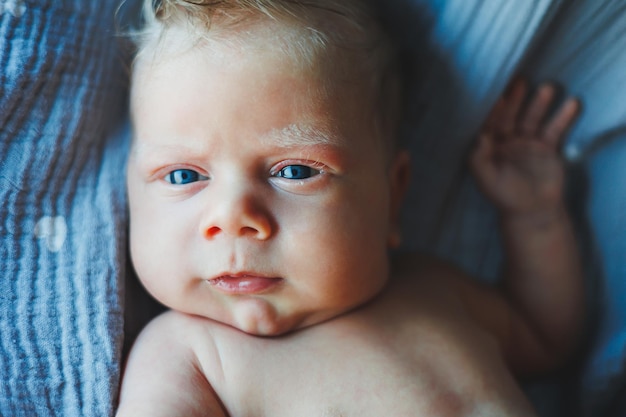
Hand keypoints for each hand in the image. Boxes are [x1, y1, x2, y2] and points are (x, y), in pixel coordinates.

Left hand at [470, 79, 579, 220]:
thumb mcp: (486, 180)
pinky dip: (562, 117)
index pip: (490, 123)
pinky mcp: (546, 147)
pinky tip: (572, 103)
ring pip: (532, 118)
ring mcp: (527, 142)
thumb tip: (480, 135)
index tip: (501, 96)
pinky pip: (554, 129)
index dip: (495, 110)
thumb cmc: (504, 196)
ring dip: (539, 103)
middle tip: (521, 81)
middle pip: (511, 116)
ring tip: (548, 88)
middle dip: (515, 99)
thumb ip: (479, 159)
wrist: (532, 212)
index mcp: (489, 147)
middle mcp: (506, 140)